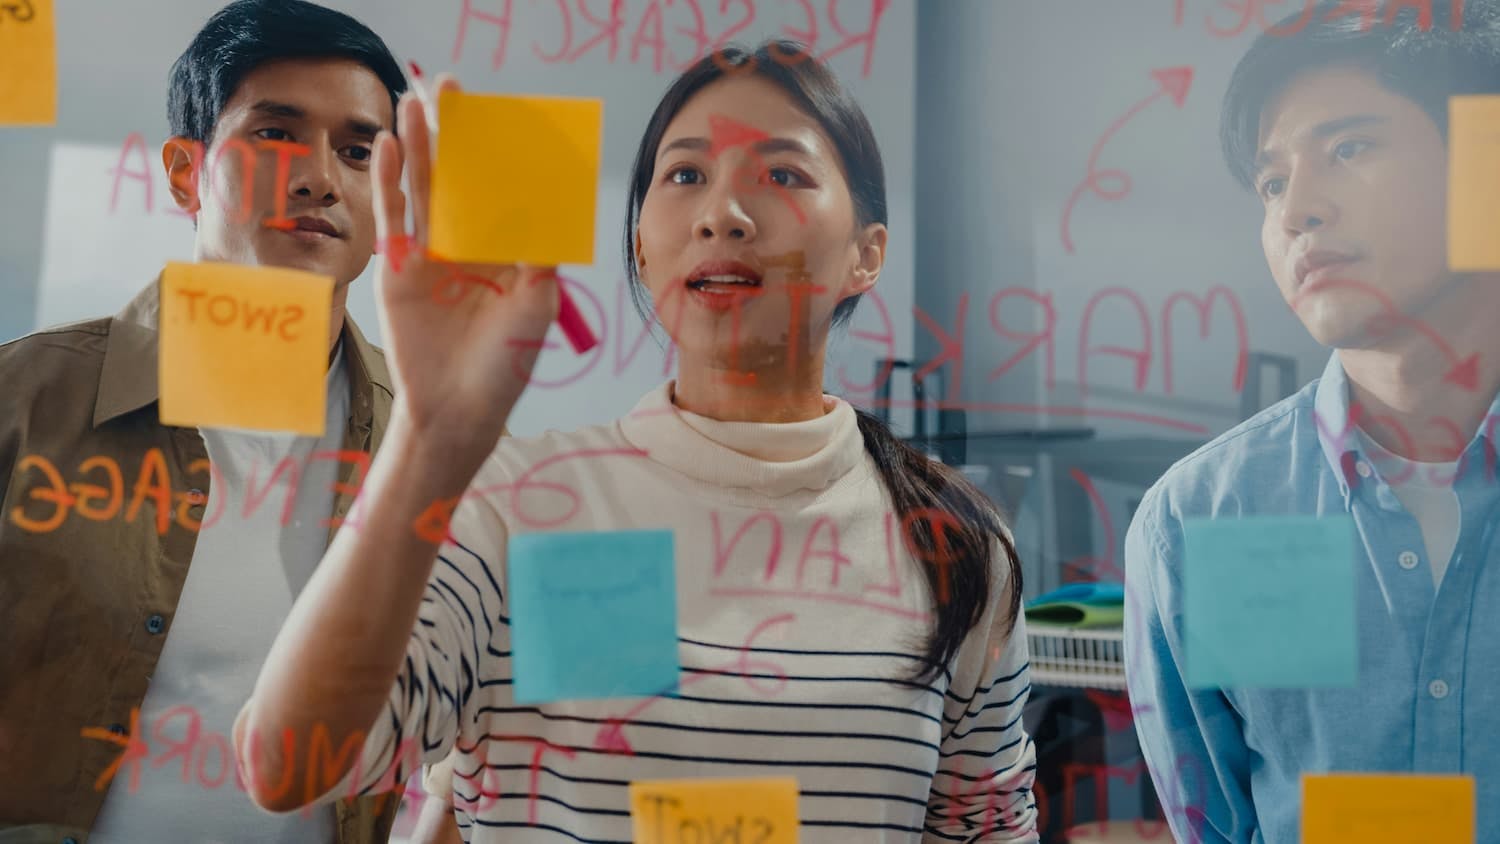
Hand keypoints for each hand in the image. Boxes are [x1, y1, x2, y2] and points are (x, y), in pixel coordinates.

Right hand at [370, 76, 559, 461]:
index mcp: (506, 249)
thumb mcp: (537, 301)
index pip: (502, 187)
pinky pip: (394, 215)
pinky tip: (392, 146)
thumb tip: (552, 199)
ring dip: (421, 144)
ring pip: (424, 187)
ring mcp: (430, 253)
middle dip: (456, 133)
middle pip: (459, 177)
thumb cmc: (505, 362)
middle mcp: (467, 244)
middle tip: (451, 86)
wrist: (458, 406)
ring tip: (416, 102)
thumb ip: (542, 250)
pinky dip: (391, 180)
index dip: (500, 152)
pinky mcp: (397, 267)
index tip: (503, 113)